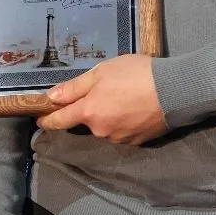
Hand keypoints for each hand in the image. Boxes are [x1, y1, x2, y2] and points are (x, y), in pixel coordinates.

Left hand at [36, 53, 166, 144]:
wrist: (174, 90)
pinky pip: (123, 132)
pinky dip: (125, 122)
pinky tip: (136, 107)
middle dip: (91, 109)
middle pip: (87, 121)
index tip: (40, 120)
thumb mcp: (101, 72)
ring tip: (125, 97)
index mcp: (89, 112)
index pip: (60, 120)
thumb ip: (74, 87)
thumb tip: (51, 98)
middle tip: (106, 91)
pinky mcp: (137, 142)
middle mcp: (101, 130)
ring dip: (109, 115)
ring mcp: (119, 138)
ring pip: (106, 127)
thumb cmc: (136, 75)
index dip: (48, 120)